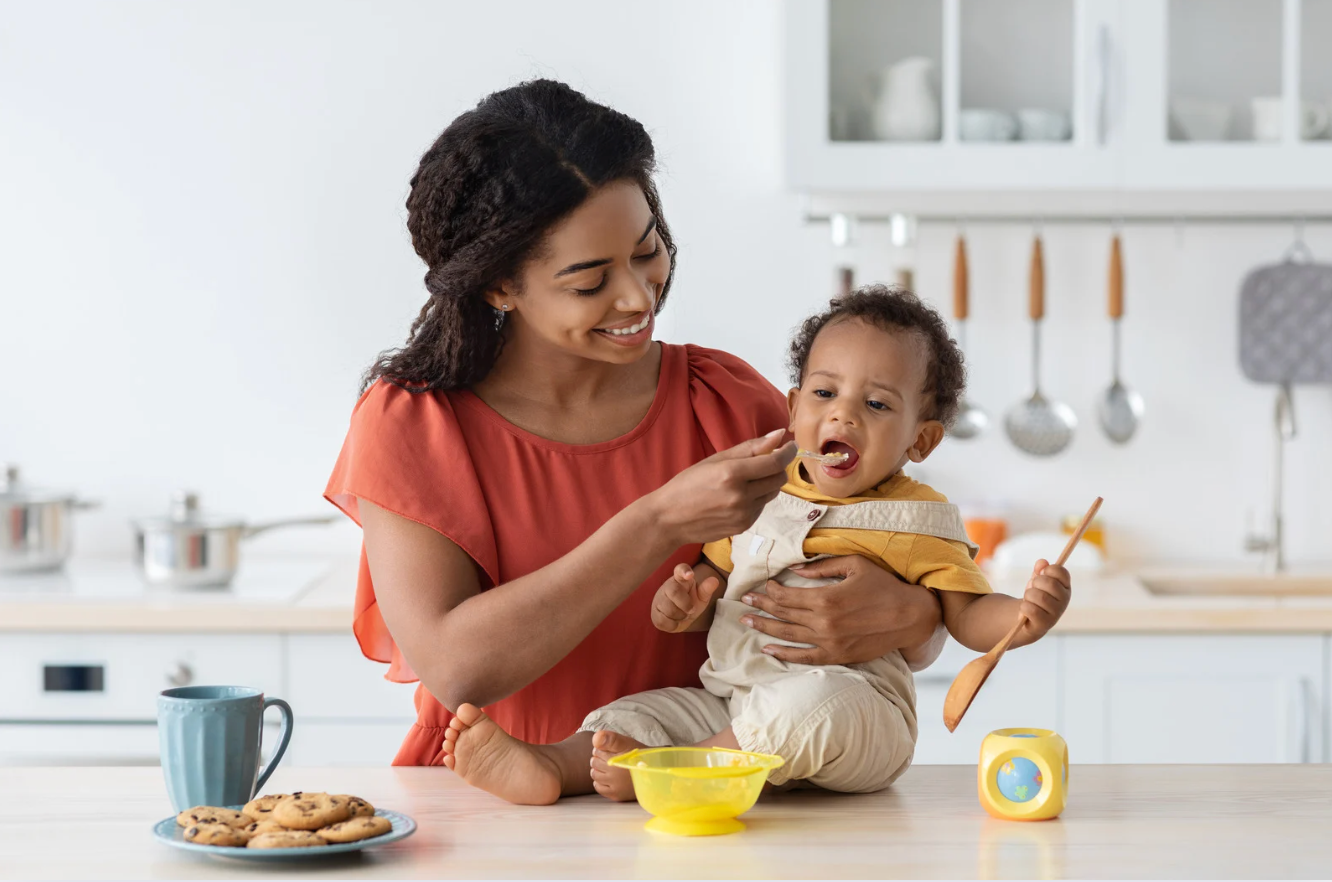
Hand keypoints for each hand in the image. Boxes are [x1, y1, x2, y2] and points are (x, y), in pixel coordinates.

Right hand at [648, 429, 795, 547]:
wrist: (669, 518)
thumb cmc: (688, 484)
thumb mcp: (716, 460)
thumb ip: (750, 448)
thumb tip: (779, 434)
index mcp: (731, 474)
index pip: (774, 462)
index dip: (788, 452)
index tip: (792, 445)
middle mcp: (740, 496)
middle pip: (779, 478)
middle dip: (777, 467)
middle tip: (765, 461)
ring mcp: (743, 514)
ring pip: (773, 493)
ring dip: (767, 483)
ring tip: (746, 480)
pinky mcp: (744, 526)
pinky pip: (762, 507)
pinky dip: (757, 498)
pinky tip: (737, 497)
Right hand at [651, 563, 722, 632]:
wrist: (680, 617)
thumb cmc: (690, 603)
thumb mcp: (701, 596)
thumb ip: (706, 589)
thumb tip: (714, 581)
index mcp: (681, 579)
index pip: (680, 570)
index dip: (684, 571)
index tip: (690, 575)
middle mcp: (668, 586)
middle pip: (674, 592)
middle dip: (685, 604)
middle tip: (691, 610)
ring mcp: (659, 599)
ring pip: (668, 609)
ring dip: (680, 616)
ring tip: (683, 615)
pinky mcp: (655, 613)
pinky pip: (662, 621)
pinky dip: (672, 625)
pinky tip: (675, 621)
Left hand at [738, 555, 942, 665]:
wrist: (910, 617)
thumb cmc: (884, 586)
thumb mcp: (855, 565)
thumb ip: (822, 567)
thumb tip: (795, 570)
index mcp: (826, 598)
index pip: (787, 595)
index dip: (771, 590)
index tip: (762, 585)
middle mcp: (824, 622)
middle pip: (783, 614)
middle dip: (762, 606)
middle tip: (744, 602)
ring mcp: (830, 642)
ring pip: (788, 636)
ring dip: (765, 628)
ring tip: (747, 621)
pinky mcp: (838, 656)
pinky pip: (805, 658)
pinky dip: (784, 655)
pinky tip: (768, 651)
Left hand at [1018, 558, 1070, 641]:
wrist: (1028, 618)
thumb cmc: (1035, 596)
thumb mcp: (1036, 580)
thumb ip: (1039, 570)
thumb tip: (1042, 562)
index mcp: (1065, 587)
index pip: (1061, 572)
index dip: (1048, 570)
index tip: (1041, 574)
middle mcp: (1064, 600)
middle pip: (1049, 582)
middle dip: (1035, 583)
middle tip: (1033, 588)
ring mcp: (1056, 613)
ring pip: (1038, 596)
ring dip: (1028, 595)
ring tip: (1029, 600)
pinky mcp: (1045, 623)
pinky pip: (1031, 610)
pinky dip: (1024, 607)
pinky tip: (1025, 609)